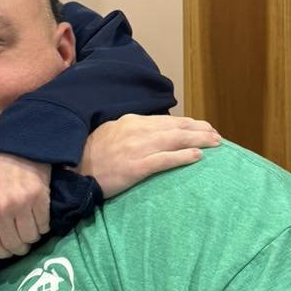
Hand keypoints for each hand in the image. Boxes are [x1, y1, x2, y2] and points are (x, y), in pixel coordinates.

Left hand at [0, 153, 51, 258]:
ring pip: (30, 237)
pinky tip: (39, 220)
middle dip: (18, 247)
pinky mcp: (39, 197)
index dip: (1, 252)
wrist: (13, 144)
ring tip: (30, 231)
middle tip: (21, 242)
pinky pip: (44, 224)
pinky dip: (43, 226)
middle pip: (13, 244)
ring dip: (31, 237)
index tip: (6, 251)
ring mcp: (20, 203)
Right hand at [79, 114, 221, 197]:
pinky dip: (183, 156)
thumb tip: (151, 134)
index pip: (167, 120)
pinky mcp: (136, 166)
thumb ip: (131, 131)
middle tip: (217, 135)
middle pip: (176, 127)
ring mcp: (137, 148)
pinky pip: (165, 160)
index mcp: (132, 122)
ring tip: (215, 143)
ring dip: (198, 140)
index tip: (202, 127)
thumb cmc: (91, 154)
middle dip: (200, 130)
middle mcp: (137, 131)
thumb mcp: (110, 133)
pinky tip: (197, 156)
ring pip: (175, 140)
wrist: (73, 169)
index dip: (188, 123)